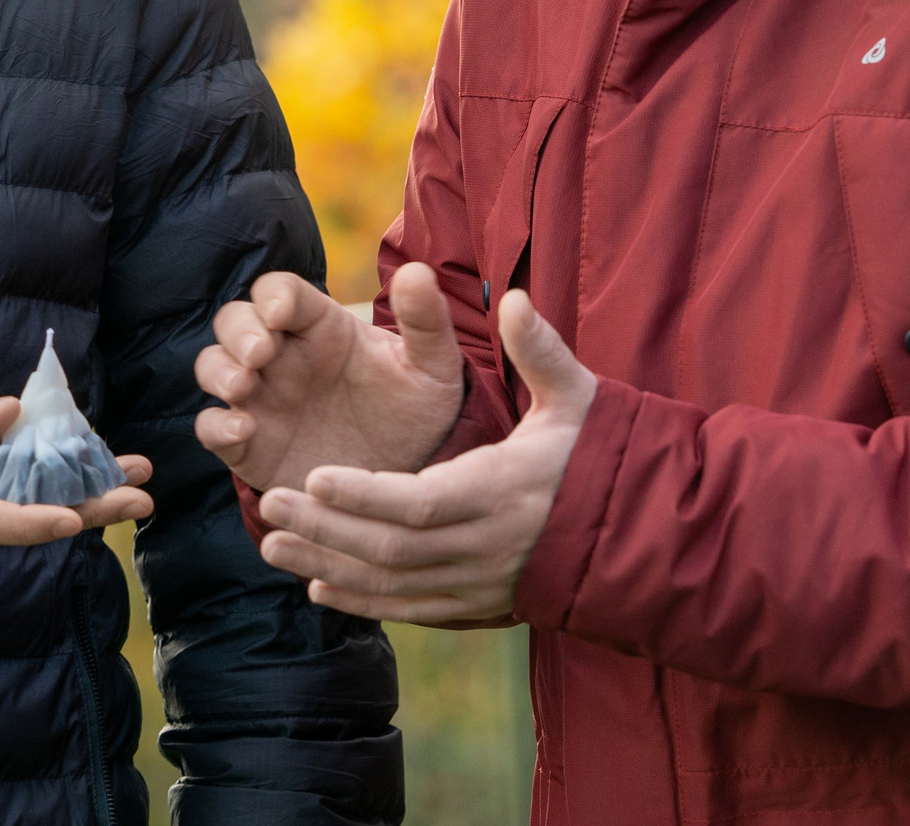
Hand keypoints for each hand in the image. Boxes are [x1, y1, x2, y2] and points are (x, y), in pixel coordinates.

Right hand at [0, 364, 151, 560]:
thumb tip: (15, 417)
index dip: (26, 522)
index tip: (74, 519)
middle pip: (7, 528)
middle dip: (81, 512)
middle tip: (143, 497)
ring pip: (8, 527)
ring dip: (69, 503)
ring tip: (130, 477)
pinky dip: (38, 502)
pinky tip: (83, 479)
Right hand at [195, 263, 467, 490]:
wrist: (407, 477)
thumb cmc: (417, 412)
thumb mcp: (432, 367)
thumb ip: (426, 321)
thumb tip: (419, 271)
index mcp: (322, 326)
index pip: (281, 291)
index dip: (272, 296)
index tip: (279, 314)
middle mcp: (284, 356)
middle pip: (235, 320)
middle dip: (238, 331)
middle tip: (259, 353)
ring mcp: (261, 399)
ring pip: (213, 366)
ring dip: (219, 370)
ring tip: (242, 386)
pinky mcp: (249, 444)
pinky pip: (211, 426)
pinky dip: (216, 425)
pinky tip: (244, 430)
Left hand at [253, 289, 594, 625]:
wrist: (639, 534)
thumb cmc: (599, 453)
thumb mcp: (577, 396)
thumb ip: (540, 350)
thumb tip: (514, 298)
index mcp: (504, 489)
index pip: (423, 501)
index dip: (366, 495)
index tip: (316, 473)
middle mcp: (487, 545)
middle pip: (394, 548)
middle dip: (328, 527)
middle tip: (270, 499)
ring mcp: (482, 583)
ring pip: (393, 584)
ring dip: (329, 565)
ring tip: (272, 541)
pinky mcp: (479, 606)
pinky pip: (411, 610)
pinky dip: (363, 601)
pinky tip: (317, 585)